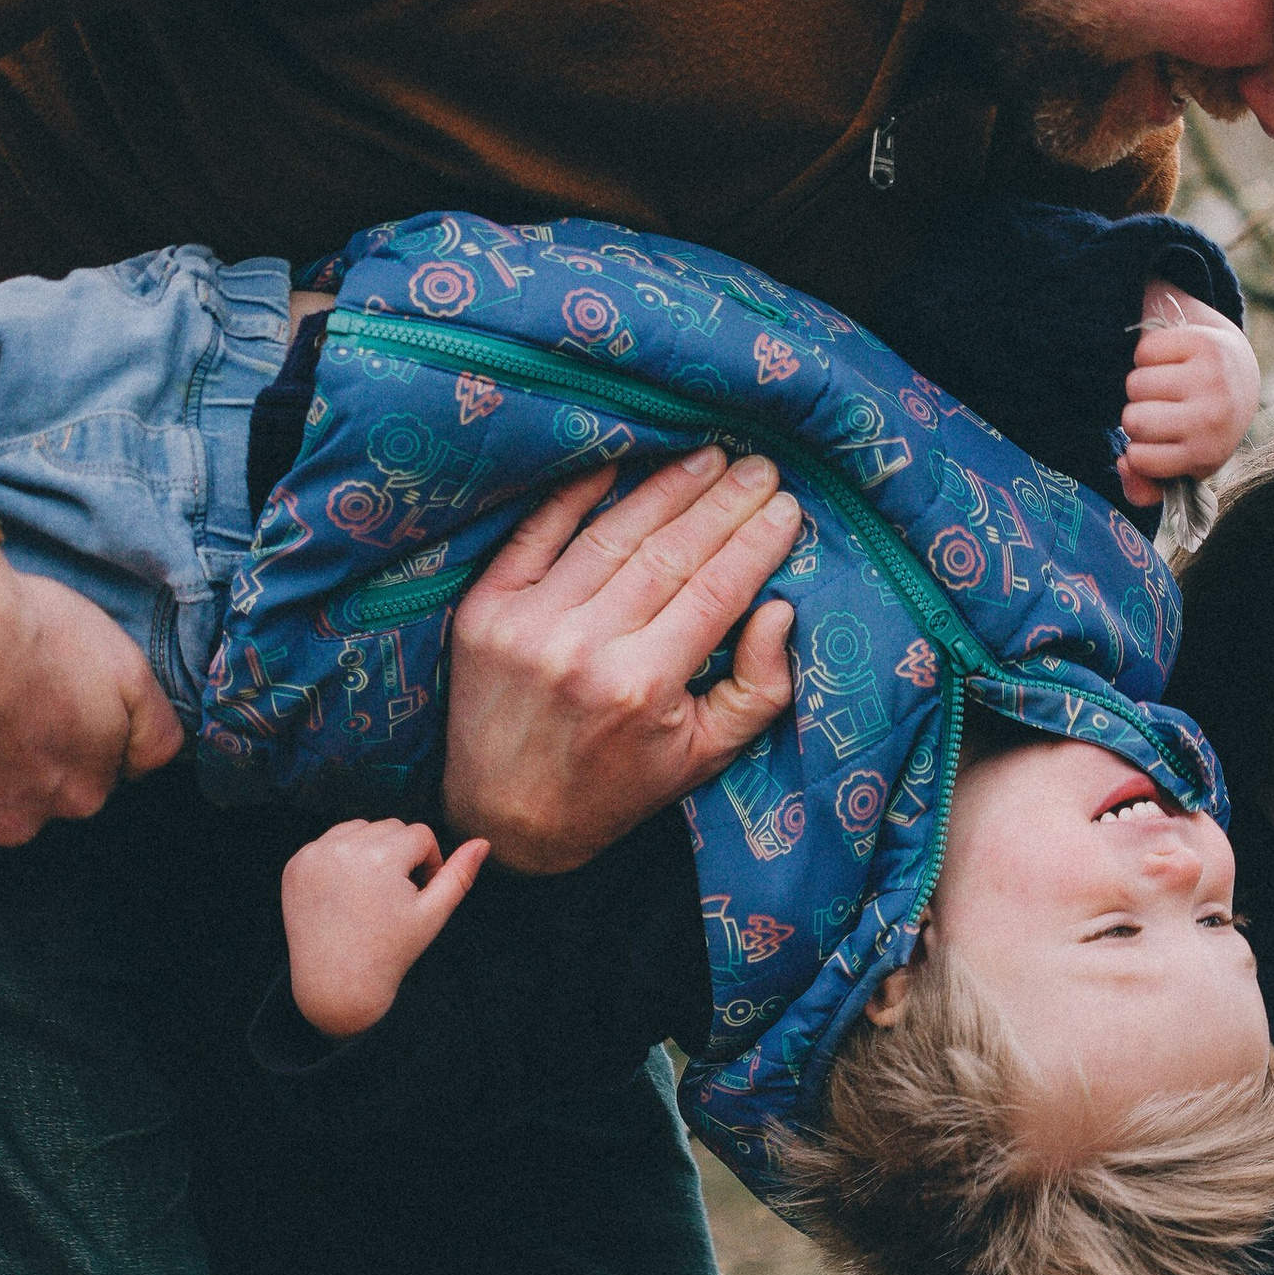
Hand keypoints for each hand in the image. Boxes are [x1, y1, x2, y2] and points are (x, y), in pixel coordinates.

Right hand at [0, 545, 183, 843]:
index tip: (42, 693)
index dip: (62, 732)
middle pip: (25, 794)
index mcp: (82, 792)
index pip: (80, 775)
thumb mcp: (129, 669)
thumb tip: (145, 767)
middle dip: (15, 756)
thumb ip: (154, 731)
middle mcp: (23, 823)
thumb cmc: (33, 635)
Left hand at [282, 819, 488, 1037]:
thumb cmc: (390, 951)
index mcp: (380, 859)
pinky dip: (342, 858)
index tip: (417, 896)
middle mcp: (344, 849)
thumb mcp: (432, 915)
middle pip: (390, 826)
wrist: (336, 983)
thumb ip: (459, 876)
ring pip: (359, 828)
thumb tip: (483, 842)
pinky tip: (345, 893)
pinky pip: (330, 842)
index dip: (428, 864)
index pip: (420, 834)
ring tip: (370, 892)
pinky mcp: (296, 864)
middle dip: (399, 855)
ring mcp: (314, 855)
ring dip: (371, 849)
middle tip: (393, 898)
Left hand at [442, 451, 799, 873]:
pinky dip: (576, 493)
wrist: (507, 816)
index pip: (715, 591)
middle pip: (669, 554)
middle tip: (759, 466)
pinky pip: (537, 533)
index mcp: (642, 688)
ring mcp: (529, 624)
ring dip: (664, 489)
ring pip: (611, 536)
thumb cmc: (620, 786)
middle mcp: (583, 650)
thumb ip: (759, 689)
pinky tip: (616, 462)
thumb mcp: (706, 756)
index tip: (787, 506)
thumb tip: (779, 608)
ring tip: (707, 458)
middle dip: (722, 503)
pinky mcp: (486, 610)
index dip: (755, 543)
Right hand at [1118, 292, 1260, 510]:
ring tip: (1166, 384)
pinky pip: (1144, 351)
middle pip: (1132, 420)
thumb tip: (1123, 466)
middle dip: (1136, 413)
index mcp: (1206, 454)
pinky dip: (1150, 354)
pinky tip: (1172, 360)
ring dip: (1142, 383)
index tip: (1158, 441)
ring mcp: (1211, 378)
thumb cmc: (1199, 425)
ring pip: (1134, 384)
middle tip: (1161, 408)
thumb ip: (1145, 486)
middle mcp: (1213, 418)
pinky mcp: (1203, 342)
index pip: (1139, 459)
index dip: (1138, 448)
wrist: (1238, 373)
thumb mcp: (1179, 464)